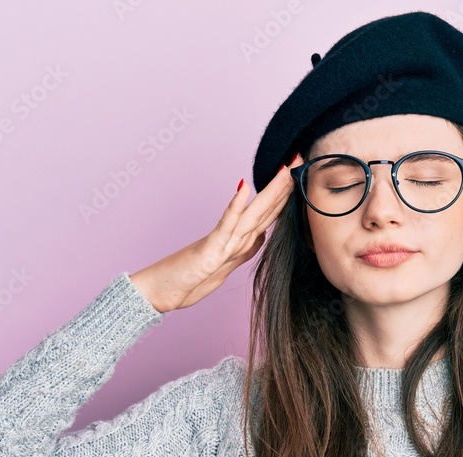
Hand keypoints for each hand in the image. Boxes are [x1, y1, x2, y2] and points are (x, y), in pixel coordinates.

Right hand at [130, 153, 304, 312]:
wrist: (162, 291)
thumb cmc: (190, 278)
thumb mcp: (226, 265)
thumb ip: (244, 249)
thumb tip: (261, 237)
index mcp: (241, 240)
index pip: (270, 213)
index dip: (286, 194)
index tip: (300, 174)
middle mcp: (235, 237)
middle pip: (266, 208)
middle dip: (284, 185)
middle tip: (298, 158)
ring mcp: (223, 242)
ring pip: (252, 212)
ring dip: (270, 191)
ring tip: (283, 168)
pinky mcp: (210, 250)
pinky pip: (226, 226)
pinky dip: (235, 206)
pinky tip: (243, 187)